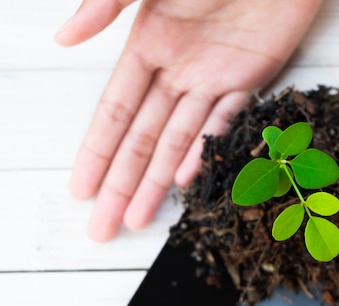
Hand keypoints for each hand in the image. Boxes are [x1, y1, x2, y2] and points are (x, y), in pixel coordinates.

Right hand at [55, 0, 321, 240]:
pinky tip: (188, 179)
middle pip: (143, 139)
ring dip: (159, 181)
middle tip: (102, 226)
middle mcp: (178, 70)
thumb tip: (63, 38)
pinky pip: (225, 120)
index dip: (97, 152)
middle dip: (122, 183)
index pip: (115, 112)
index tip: (80, 189)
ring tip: (138, 220)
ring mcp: (214, 79)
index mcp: (148, 45)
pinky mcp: (250, 78)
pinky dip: (207, 148)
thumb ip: (105, 3)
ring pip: (180, 141)